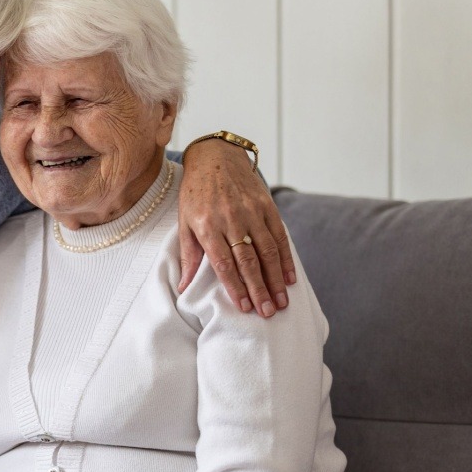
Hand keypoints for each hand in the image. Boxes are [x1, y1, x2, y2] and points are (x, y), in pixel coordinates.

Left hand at [177, 138, 295, 317]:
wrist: (215, 158)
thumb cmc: (195, 194)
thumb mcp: (184, 222)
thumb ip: (188, 255)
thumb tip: (182, 287)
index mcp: (207, 226)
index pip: (224, 264)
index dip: (235, 287)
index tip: (244, 308)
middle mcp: (231, 220)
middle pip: (248, 261)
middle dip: (258, 289)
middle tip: (267, 313)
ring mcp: (251, 212)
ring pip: (267, 251)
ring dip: (275, 279)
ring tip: (281, 302)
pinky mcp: (266, 205)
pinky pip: (279, 236)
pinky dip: (285, 259)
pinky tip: (289, 278)